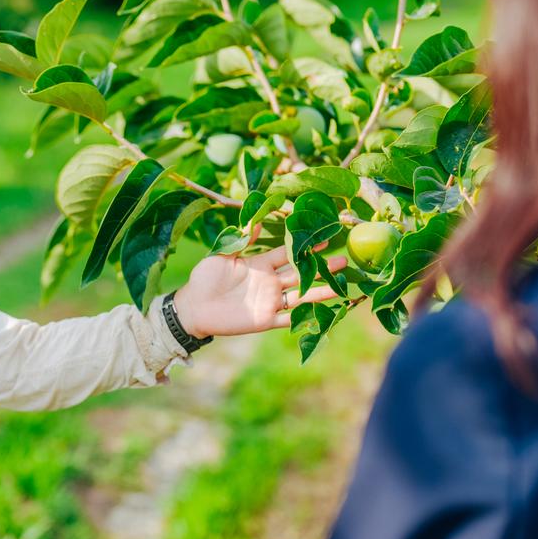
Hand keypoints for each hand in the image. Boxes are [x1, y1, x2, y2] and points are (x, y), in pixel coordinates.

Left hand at [171, 245, 346, 338]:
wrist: (193, 307)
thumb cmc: (204, 278)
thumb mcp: (222, 255)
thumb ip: (242, 241)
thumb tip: (257, 218)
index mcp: (260, 264)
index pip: (288, 254)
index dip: (306, 247)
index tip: (325, 238)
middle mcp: (269, 282)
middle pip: (300, 273)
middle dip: (321, 268)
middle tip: (344, 260)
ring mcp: (269, 301)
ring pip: (300, 296)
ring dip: (320, 291)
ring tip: (342, 285)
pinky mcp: (264, 320)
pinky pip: (288, 319)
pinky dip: (305, 317)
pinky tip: (323, 313)